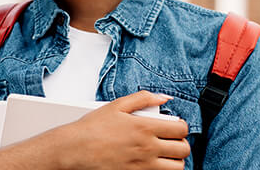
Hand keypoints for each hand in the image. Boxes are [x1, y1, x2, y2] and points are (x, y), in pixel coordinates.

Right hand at [55, 90, 190, 169]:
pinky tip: (154, 164)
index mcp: (145, 127)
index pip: (181, 129)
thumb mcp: (117, 105)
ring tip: (166, 155)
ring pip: (177, 168)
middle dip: (182, 145)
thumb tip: (164, 97)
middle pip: (183, 150)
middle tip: (173, 141)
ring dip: (175, 161)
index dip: (182, 127)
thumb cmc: (93, 128)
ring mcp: (143, 166)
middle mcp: (147, 148)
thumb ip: (143, 98)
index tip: (176, 127)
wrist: (75, 150)